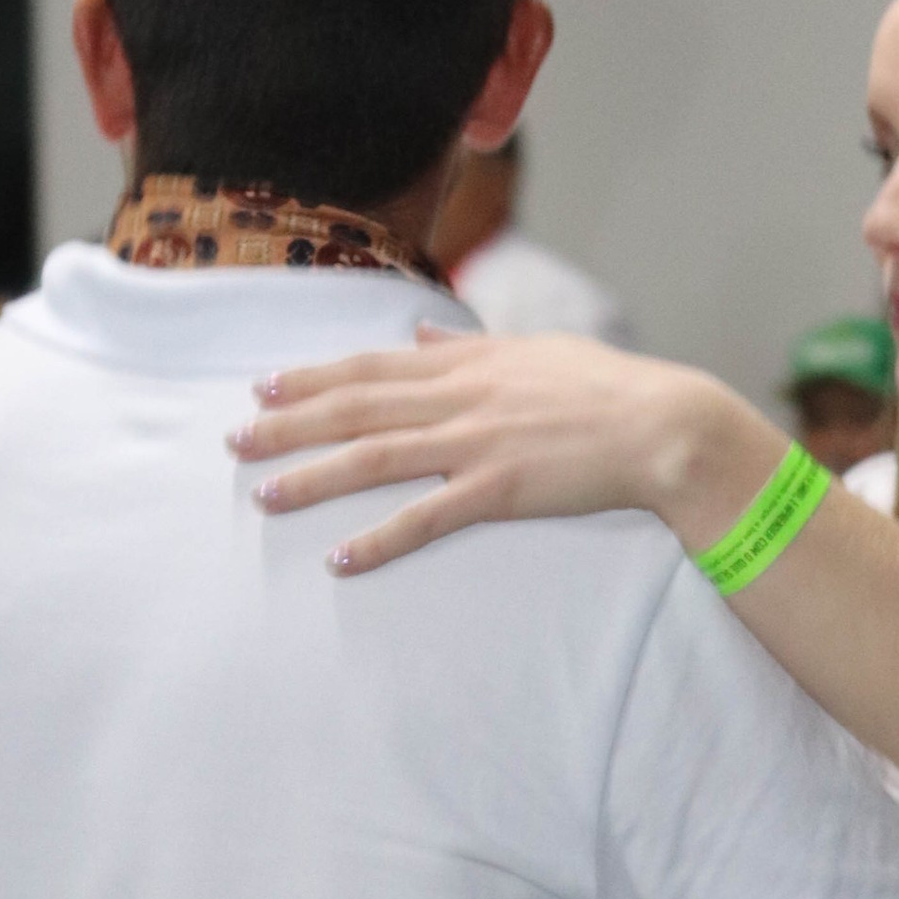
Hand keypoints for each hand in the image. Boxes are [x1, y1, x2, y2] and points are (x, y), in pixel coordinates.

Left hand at [228, 328, 783, 569]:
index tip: (262, 385)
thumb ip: (471, 348)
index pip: (370, 367)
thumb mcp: (534, 351)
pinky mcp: (498, 489)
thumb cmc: (608, 389)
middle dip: (288, 424)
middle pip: (354, 409)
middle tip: (235, 442)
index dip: (311, 377)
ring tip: (265, 497)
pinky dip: (379, 539)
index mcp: (465, 364)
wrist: (664, 425)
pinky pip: (425, 519)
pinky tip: (340, 560)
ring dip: (313, 478)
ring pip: (374, 458)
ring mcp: (474, 442)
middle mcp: (458, 397)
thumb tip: (424, 339)